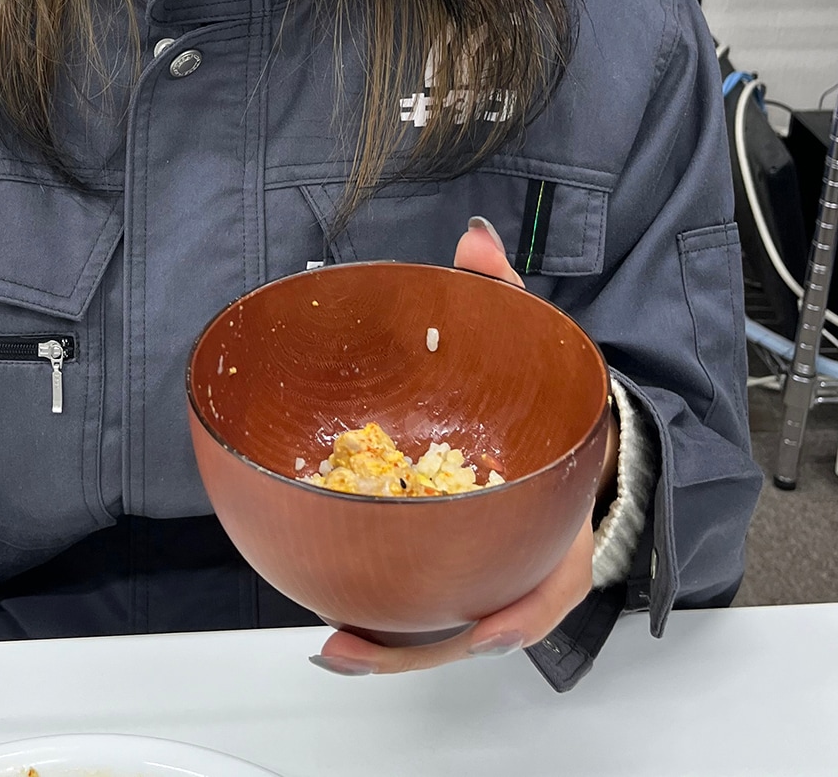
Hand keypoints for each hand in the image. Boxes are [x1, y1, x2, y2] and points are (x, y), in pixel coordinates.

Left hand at [311, 217, 617, 676]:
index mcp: (560, 526)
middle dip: (423, 645)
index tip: (492, 626)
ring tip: (331, 646)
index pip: (550, 583)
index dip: (522, 611)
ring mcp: (481, 575)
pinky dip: (376, 616)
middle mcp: (522, 565)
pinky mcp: (444, 570)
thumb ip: (503, 292)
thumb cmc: (544, 402)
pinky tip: (326, 611)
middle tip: (356, 643)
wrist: (554, 432)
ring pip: (437, 630)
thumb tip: (474, 241)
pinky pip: (413, 605)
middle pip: (480, 626)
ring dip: (387, 646)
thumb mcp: (533, 344)